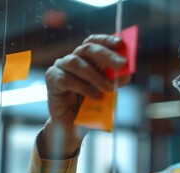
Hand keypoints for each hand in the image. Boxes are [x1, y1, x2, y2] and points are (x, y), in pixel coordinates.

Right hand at [41, 34, 129, 157]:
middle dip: (107, 55)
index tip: (120, 43)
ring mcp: (60, 68)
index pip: (94, 41)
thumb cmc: (91, 105)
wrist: (74, 125)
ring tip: (109, 88)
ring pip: (76, 63)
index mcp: (86, 58)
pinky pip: (67, 79)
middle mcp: (72, 58)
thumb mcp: (107, 92)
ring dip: (96, 76)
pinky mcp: (52, 80)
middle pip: (87, 49)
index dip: (106, 40)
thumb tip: (127, 73)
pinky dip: (84, 87)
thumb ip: (115, 80)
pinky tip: (95, 96)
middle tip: (122, 64)